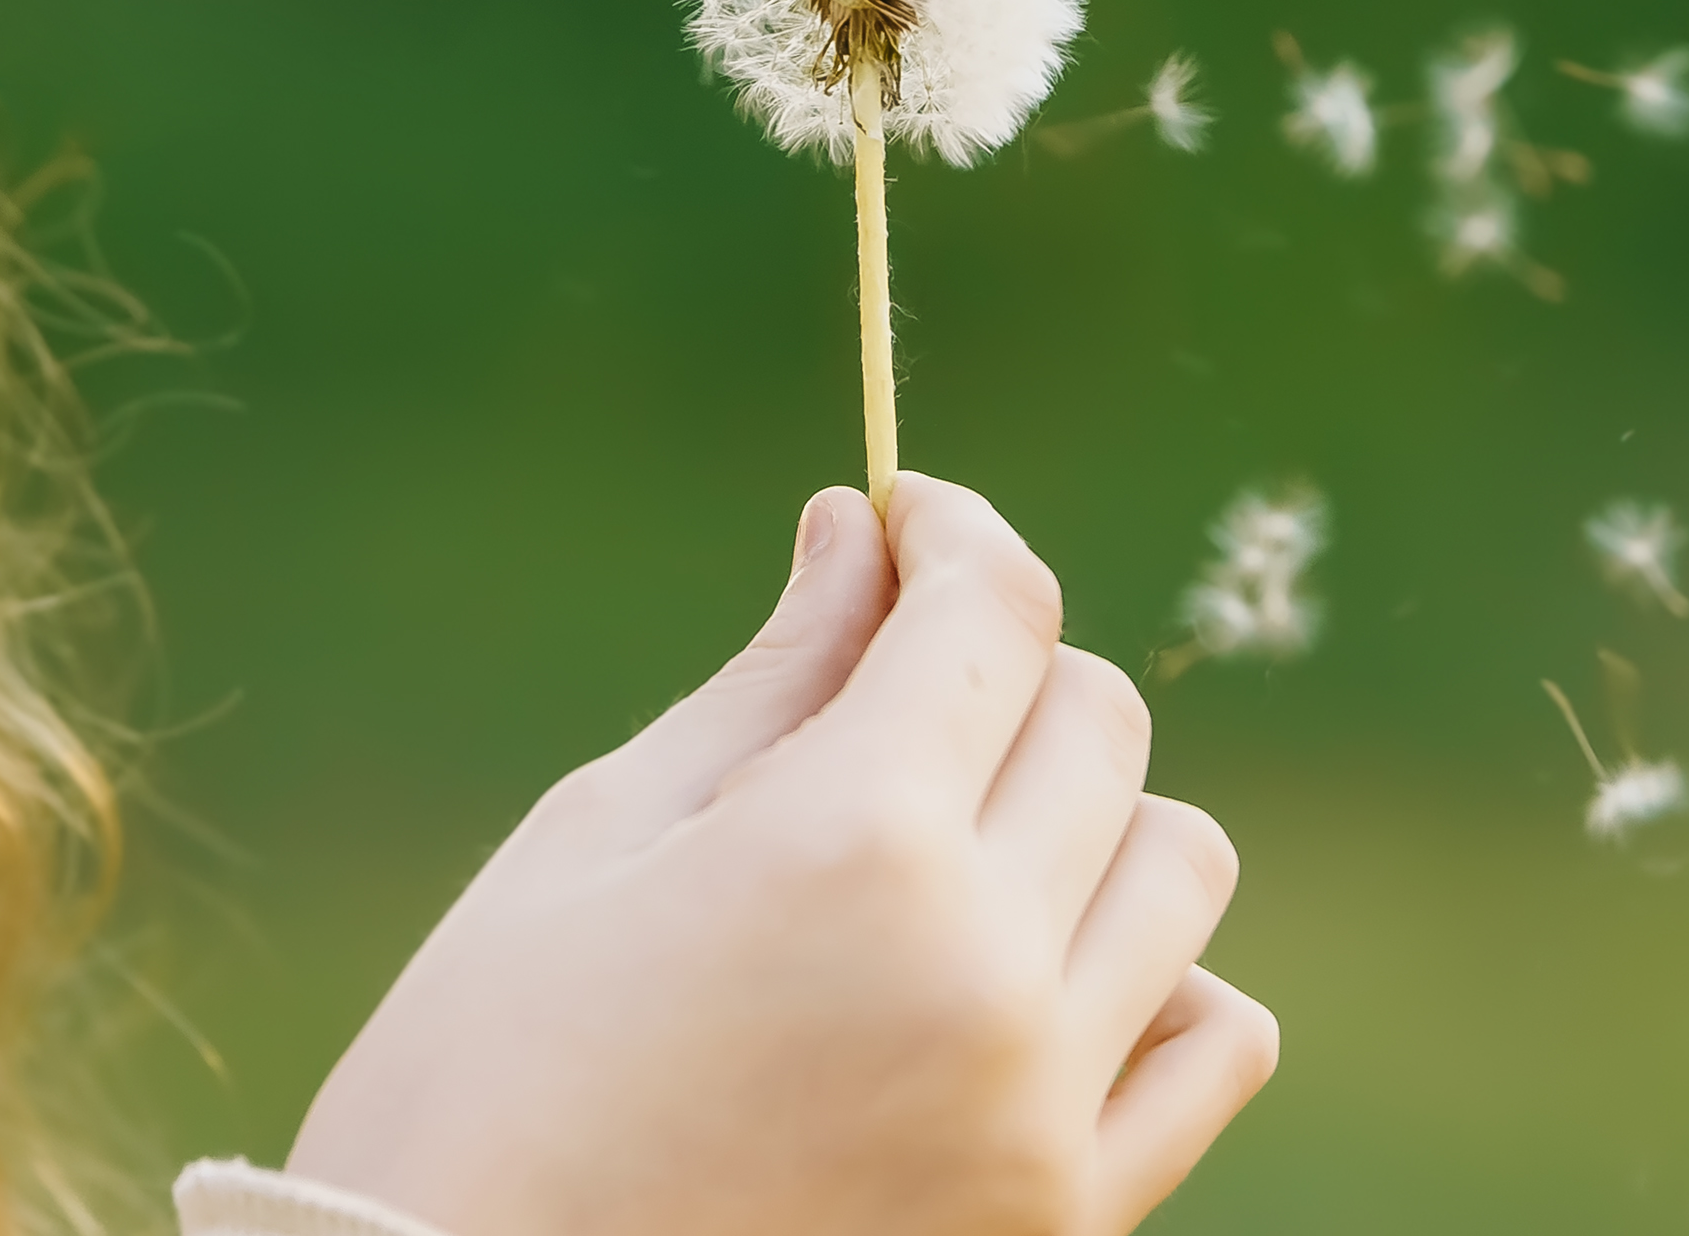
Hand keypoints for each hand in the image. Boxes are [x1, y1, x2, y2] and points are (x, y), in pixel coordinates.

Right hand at [285, 472, 1277, 1235]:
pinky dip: (1153, 983)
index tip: (905, 524)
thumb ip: (772, 681)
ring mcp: (1043, 1108)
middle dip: (1001, 670)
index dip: (954, 533)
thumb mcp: (600, 842)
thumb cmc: (477, 1082)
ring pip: (1179, 865)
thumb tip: (860, 532)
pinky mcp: (1068, 1221)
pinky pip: (1211, 1046)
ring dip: (1086, 819)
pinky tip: (1032, 980)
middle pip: (1100, 721)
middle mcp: (984, 965)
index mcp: (853, 842)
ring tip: (953, 850)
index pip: (997, 613)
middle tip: (892, 694)